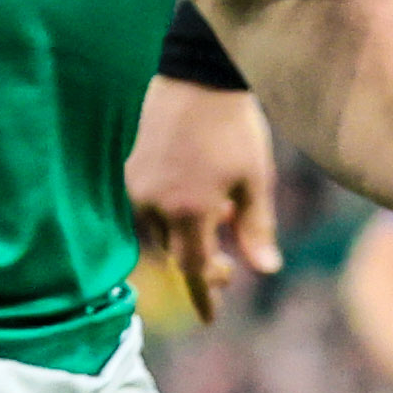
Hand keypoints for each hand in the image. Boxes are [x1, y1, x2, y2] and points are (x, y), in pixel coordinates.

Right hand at [128, 78, 279, 323]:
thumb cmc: (234, 127)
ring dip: (185, 238)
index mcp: (188, 211)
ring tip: (219, 217)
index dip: (205, 296)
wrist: (197, 74)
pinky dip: (169, 216)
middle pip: (176, 255)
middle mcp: (153, 204)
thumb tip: (264, 270)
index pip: (194, 270)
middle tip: (228, 264)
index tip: (212, 317)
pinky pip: (144, 209)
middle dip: (201, 264)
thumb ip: (257, 229)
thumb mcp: (256, 180)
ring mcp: (135, 185)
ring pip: (157, 234)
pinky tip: (196, 198)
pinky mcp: (128, 168)